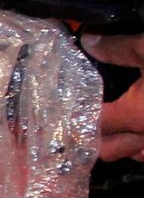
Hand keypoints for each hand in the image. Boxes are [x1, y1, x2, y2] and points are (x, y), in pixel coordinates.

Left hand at [82, 34, 143, 160]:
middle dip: (94, 138)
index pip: (91, 124)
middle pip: (109, 150)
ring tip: (116, 124)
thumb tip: (91, 42)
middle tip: (82, 119)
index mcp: (138, 115)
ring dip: (124, 143)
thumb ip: (120, 47)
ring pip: (137, 154)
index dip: (73, 118)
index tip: (62, 110)